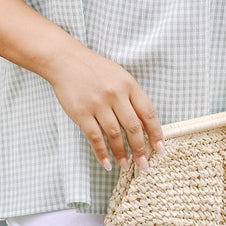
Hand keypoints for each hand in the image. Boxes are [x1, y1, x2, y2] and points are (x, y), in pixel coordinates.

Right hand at [45, 41, 164, 170]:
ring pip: (115, 135)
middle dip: (140, 149)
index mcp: (129, 85)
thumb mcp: (119, 77)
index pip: (148, 113)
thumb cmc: (95, 70)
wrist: (66, 60)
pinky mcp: (81, 113)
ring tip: (126, 165)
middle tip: (144, 164)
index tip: (160, 150)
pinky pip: (94, 137)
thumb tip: (144, 126)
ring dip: (122, 153)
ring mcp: (98, 104)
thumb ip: (132, 98)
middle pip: (133, 127)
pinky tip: (107, 162)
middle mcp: (115, 94)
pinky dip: (101, 152)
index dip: (156, 133)